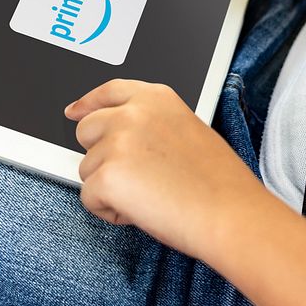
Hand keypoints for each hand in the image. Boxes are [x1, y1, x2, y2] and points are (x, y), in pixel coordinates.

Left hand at [65, 79, 265, 259]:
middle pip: (86, 131)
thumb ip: (150, 124)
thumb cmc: (219, 184)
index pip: (108, 91)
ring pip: (87, 169)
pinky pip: (88, 198)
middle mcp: (132, 113)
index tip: (74, 111)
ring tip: (151, 196)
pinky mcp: (106, 176)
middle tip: (137, 178)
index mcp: (156, 98)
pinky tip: (143, 211)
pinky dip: (110, 211)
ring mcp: (116, 143)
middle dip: (102, 156)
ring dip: (110, 187)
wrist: (231, 214)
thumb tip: (120, 135)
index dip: (88, 104)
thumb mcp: (187, 131)